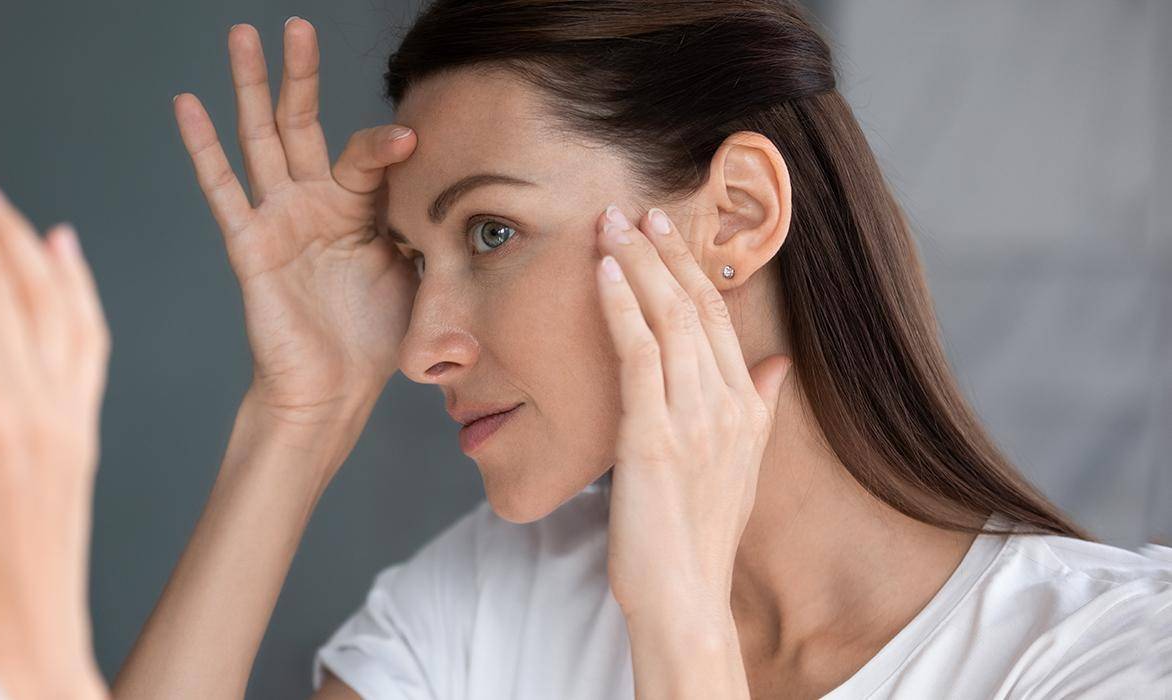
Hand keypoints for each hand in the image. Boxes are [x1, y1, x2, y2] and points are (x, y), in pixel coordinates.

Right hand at [174, 18, 418, 427]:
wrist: (334, 390)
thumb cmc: (375, 338)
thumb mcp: (420, 273)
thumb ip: (430, 228)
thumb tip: (467, 198)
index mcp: (358, 208)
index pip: (368, 155)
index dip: (387, 145)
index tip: (414, 140)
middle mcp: (314, 203)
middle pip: (302, 123)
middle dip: (299, 73)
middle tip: (295, 24)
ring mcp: (279, 219)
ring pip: (260, 139)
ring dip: (249, 87)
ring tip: (241, 35)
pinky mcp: (250, 244)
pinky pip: (223, 189)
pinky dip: (203, 147)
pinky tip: (187, 104)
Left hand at [593, 204, 791, 624]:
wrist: (685, 596)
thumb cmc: (699, 536)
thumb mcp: (741, 466)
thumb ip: (760, 408)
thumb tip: (778, 363)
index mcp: (747, 409)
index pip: (717, 318)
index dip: (690, 267)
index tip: (666, 229)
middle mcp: (726, 405)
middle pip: (694, 306)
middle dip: (662, 251)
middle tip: (634, 207)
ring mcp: (691, 418)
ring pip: (667, 318)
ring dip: (636, 263)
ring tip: (611, 223)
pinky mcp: (653, 435)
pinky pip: (637, 354)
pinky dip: (620, 305)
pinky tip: (603, 272)